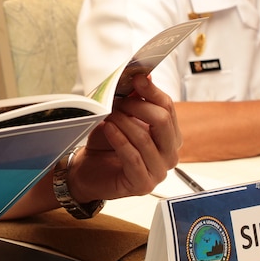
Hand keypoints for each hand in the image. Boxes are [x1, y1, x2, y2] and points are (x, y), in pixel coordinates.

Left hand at [67, 74, 181, 202]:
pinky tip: (107, 128)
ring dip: (123, 122)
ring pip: (144, 138)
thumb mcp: (121, 117)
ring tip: (108, 115)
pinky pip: (133, 157)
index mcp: (170, 137)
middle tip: (116, 102)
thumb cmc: (107, 145)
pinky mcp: (143, 184)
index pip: (168, 108)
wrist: (89, 171)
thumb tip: (145, 76)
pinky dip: (119, 139)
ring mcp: (159, 171)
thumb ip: (135, 99)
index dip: (151, 91)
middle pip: (162, 120)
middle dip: (136, 106)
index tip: (136, 79)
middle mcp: (169, 154)